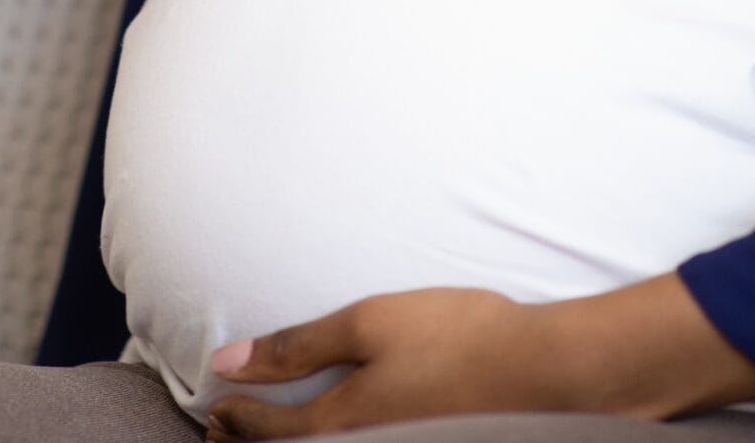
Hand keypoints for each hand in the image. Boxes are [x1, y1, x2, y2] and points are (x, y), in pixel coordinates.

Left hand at [199, 286, 566, 439]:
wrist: (540, 369)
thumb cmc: (456, 337)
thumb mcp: (367, 324)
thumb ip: (296, 346)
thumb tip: (229, 361)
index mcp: (342, 423)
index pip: (269, 431)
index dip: (235, 419)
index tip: (214, 406)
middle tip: (218, 434)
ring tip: (264, 436)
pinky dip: (324, 442)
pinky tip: (331, 429)